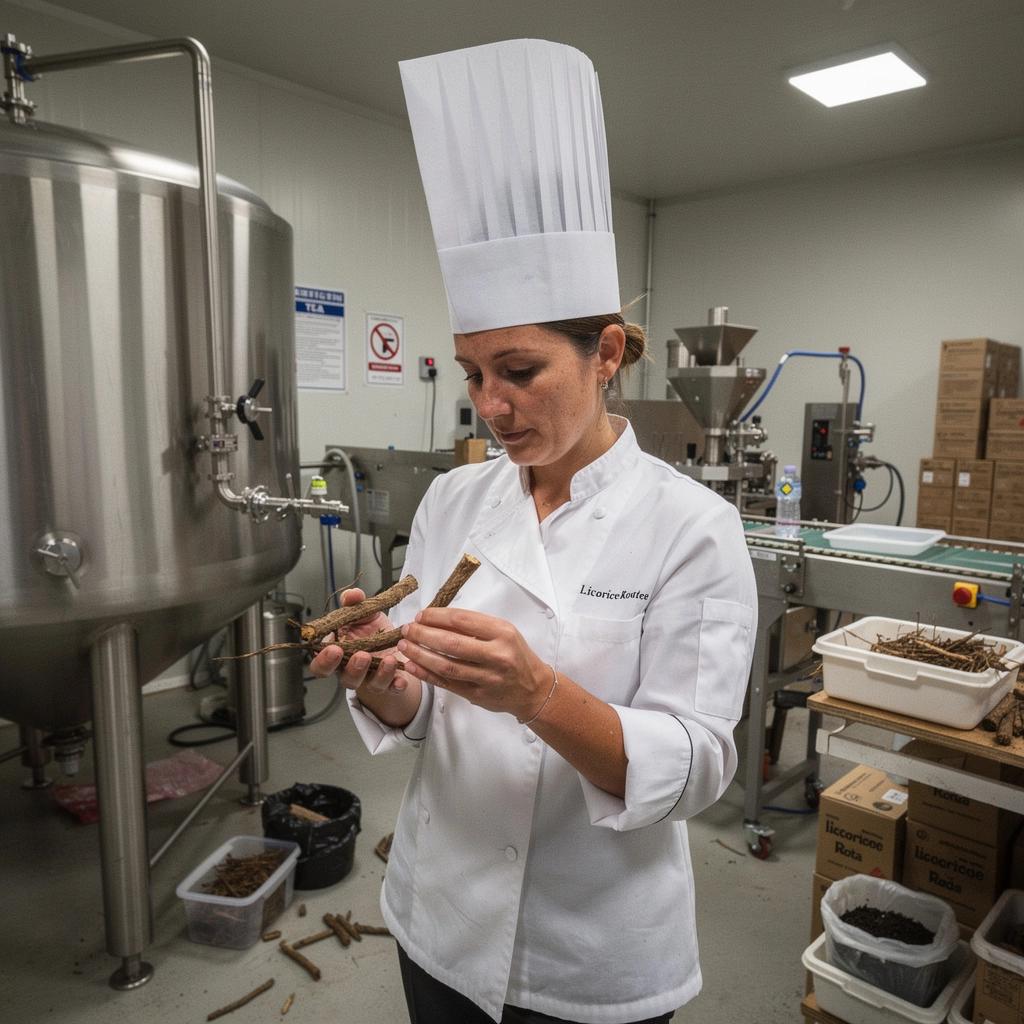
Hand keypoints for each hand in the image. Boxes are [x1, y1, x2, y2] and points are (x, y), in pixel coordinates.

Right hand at [308, 588, 410, 697]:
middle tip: (361, 655)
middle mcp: (350, 669)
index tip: (332, 649)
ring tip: (388, 660)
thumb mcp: (364, 614)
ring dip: (378, 673)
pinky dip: (396, 684)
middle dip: (352, 668)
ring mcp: (369, 679)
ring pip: (368, 684)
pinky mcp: (388, 684)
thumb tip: (352, 594)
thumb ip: (355, 603)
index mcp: (338, 653)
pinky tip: (401, 679)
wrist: (394, 646)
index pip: (320, 664)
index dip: (323, 660)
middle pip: (344, 677)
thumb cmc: (372, 632)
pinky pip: (390, 688)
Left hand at [397, 607, 550, 720]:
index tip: (421, 615)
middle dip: (424, 635)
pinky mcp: (477, 695)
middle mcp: (496, 655)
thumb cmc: (515, 655)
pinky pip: (447, 684)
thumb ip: (475, 626)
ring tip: (405, 646)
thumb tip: (437, 618)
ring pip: (446, 665)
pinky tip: (412, 666)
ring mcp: (487, 678)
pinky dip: (427, 674)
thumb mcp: (504, 632)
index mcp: (503, 633)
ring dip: (421, 655)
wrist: (533, 689)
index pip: (463, 620)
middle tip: (407, 629)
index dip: (437, 617)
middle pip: (452, 643)